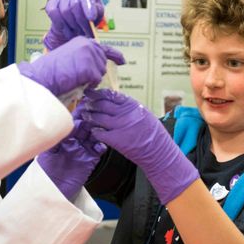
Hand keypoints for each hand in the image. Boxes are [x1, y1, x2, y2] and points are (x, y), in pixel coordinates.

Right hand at [18, 36, 123, 96]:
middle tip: (80, 77)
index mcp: (82, 41)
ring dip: (91, 80)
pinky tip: (77, 81)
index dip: (115, 55)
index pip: (103, 48)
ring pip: (100, 72)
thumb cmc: (52, 71)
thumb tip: (99, 64)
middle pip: (102, 63)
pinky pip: (96, 80)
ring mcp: (89, 55)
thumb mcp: (70, 57)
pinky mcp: (89, 67)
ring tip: (75, 78)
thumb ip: (84, 57)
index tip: (122, 61)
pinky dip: (89, 84)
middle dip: (95, 73)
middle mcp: (87, 45)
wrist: (43, 76)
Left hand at [37, 104, 105, 199]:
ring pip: (93, 136)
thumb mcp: (48, 151)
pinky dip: (101, 145)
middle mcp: (75, 141)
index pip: (73, 122)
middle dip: (90, 119)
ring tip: (99, 125)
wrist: (52, 188)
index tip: (83, 106)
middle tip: (94, 112)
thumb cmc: (46, 170)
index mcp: (64, 137)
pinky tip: (100, 143)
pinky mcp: (90, 159)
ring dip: (97, 130)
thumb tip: (62, 125)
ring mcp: (83, 150)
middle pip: (85, 127)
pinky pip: (98, 150)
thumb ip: (56, 139)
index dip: (78, 114)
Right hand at [44, 0, 103, 49]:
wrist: (74, 26)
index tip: (91, 18)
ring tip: (78, 33)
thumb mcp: (97, 16)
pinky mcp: (52, 3)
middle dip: (81, 22)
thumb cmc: (89, 19)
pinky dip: (61, 25)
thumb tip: (92, 17)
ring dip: (72, 25)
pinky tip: (68, 31)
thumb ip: (97, 13)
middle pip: (75, 4)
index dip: (89, 7)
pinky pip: (54, 13)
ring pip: (64, 10)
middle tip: (86, 33)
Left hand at [81, 89, 198, 203]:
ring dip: (89, 116)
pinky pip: (99, 133)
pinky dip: (94, 131)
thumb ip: (128, 106)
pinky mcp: (116, 140)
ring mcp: (120, 126)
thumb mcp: (143, 112)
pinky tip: (93, 130)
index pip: (110, 94)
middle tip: (85, 104)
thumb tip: (113, 100)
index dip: (98, 93)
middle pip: (101, 104)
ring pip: (97, 117)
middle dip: (90, 104)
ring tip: (85, 115)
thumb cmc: (152, 132)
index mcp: (132, 105)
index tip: (90, 93)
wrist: (158, 150)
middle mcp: (125, 113)